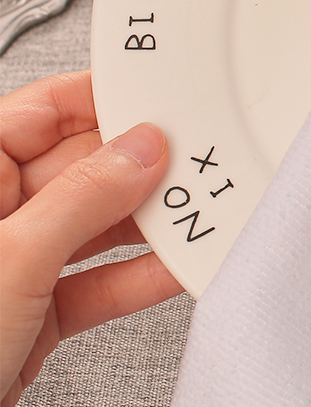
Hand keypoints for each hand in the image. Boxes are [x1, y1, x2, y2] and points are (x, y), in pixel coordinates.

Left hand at [1, 71, 181, 406]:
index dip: (103, 97)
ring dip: (150, 223)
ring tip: (195, 211)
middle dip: (140, 167)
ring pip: (97, 224)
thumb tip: (139, 150)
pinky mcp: (39, 311)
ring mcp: (17, 263)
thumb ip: (81, 199)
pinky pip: (101, 279)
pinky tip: (177, 265)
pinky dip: (142, 276)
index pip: (43, 111)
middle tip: (193, 160)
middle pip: (82, 168)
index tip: (159, 95)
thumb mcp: (11, 260)